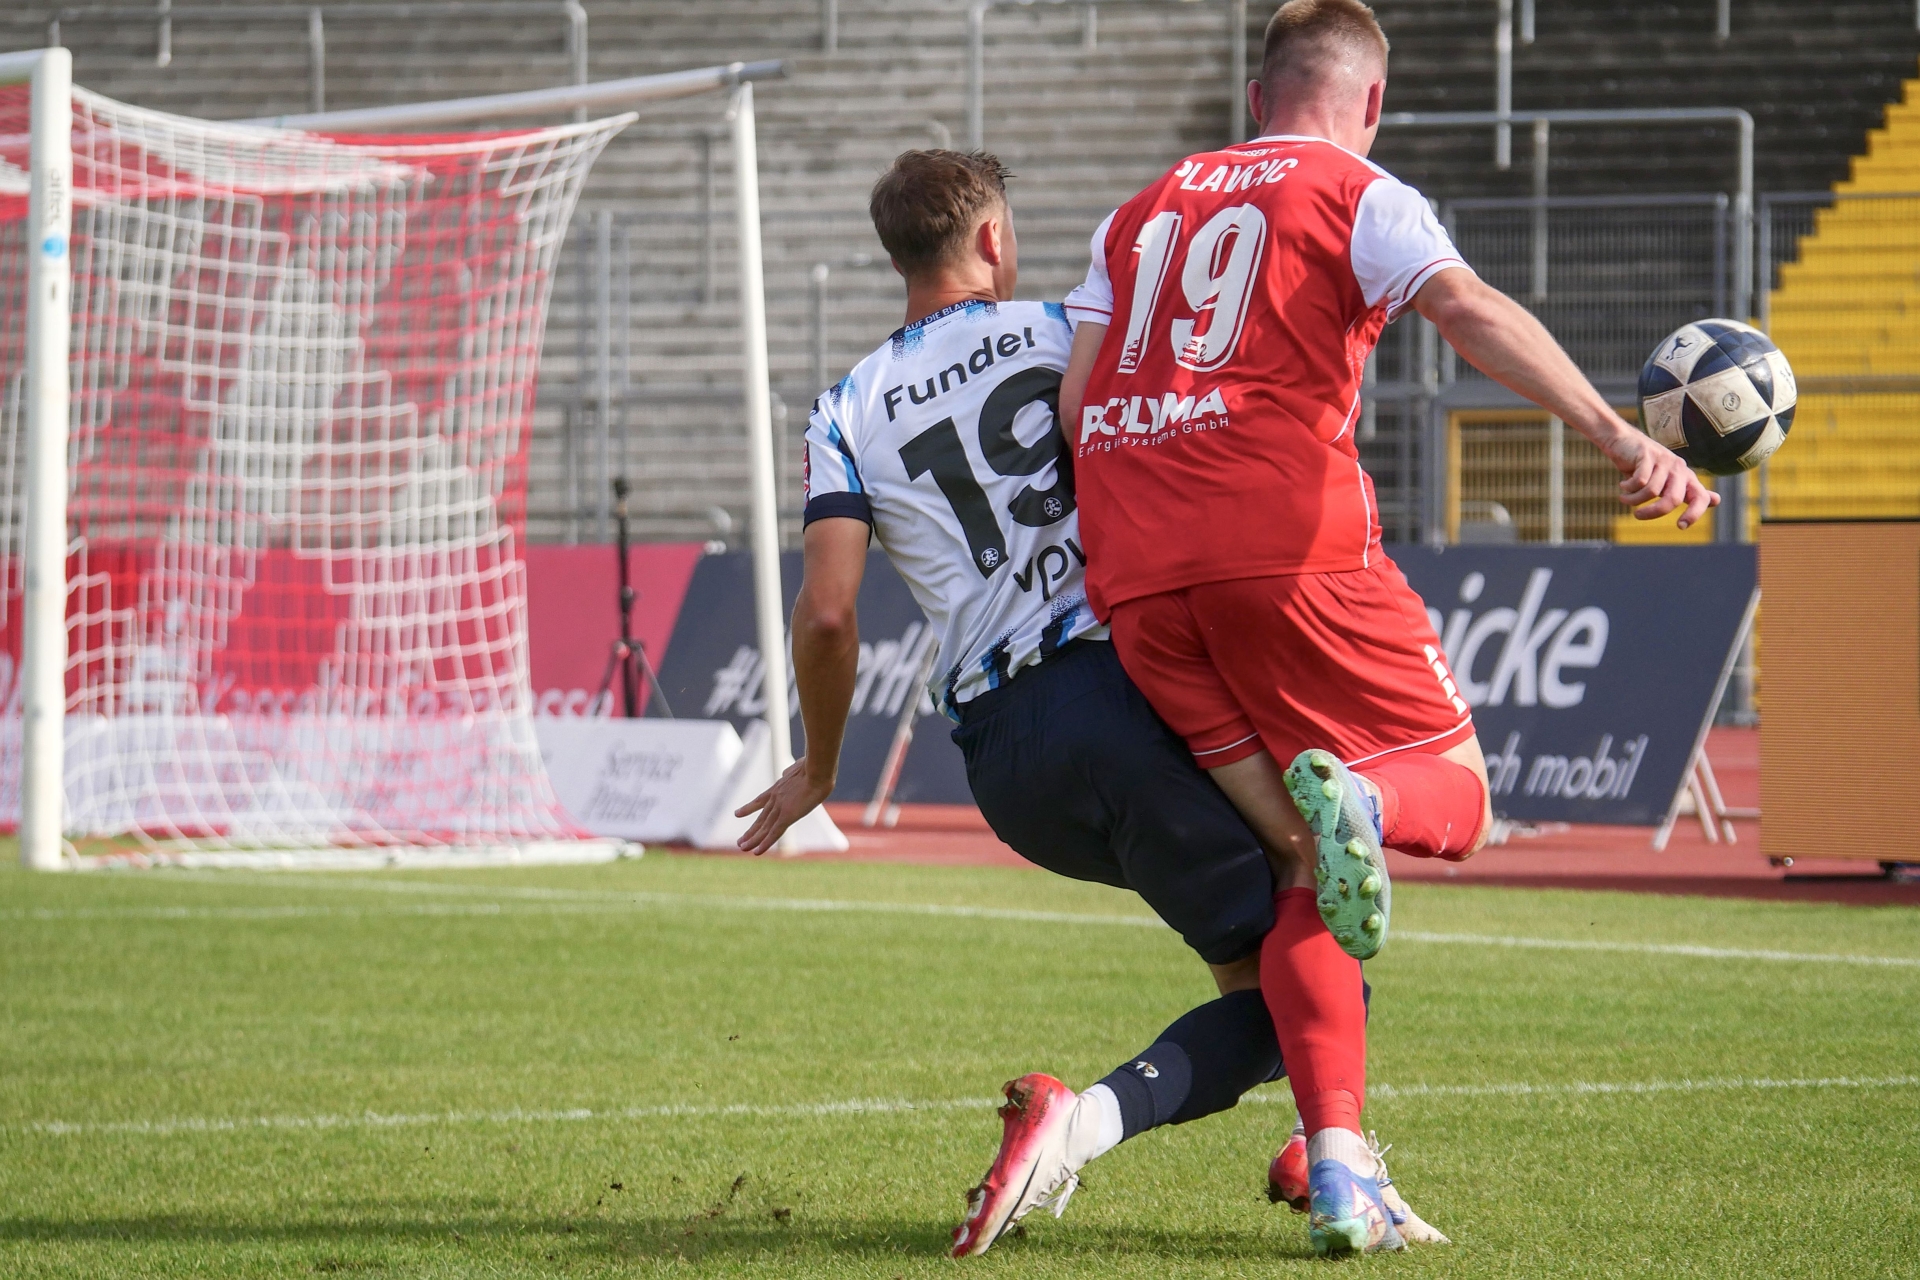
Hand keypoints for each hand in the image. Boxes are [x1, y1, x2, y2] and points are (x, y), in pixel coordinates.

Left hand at [735, 757, 834, 855]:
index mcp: (778, 788)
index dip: (748, 808)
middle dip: (750, 831)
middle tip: (740, 841)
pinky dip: (765, 843)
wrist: (818, 770)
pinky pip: (774, 833)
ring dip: (753, 840)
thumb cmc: (813, 766)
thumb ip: (790, 773)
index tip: (737, 814)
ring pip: (764, 828)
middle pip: (761, 818)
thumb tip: (785, 773)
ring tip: (742, 848)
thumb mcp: (797, 767)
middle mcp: (776, 799)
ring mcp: (780, 807)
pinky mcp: (788, 816)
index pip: (760, 801)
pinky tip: (757, 852)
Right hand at [1597, 427, 1719, 529]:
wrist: (1623, 441)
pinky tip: (1623, 486)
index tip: (1680, 526)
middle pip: (1673, 499)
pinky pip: (1639, 481)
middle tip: (1637, 515)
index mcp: (1686, 477)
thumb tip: (1717, 500)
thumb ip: (1688, 492)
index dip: (1694, 514)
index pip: (1700, 497)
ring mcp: (1663, 460)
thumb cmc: (1645, 466)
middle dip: (1653, 512)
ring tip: (1624, 498)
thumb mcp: (1666, 481)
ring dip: (1633, 500)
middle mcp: (1678, 468)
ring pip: (1651, 491)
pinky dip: (1628, 488)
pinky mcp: (1647, 455)